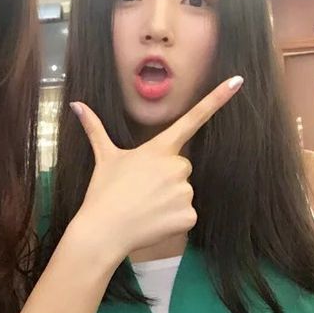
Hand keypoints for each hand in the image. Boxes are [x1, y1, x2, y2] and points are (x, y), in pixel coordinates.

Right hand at [70, 76, 242, 261]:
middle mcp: (177, 167)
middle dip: (167, 177)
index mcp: (159, 149)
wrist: (103, 231)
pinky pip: (187, 215)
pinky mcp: (189, 216)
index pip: (192, 119)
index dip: (216, 99)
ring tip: (144, 207)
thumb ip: (94, 128)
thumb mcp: (103, 158)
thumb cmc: (102, 192)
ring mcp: (185, 192)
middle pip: (182, 166)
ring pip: (184, 192)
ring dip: (169, 199)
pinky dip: (173, 220)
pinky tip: (154, 222)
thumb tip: (76, 104)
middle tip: (141, 189)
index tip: (237, 81)